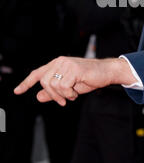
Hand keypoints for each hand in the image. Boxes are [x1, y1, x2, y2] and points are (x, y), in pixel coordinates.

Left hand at [14, 56, 134, 105]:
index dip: (26, 83)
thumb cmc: (89, 79)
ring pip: (53, 85)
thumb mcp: (69, 88)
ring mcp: (67, 64)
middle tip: (63, 101)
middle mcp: (60, 61)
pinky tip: (76, 92)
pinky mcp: (74, 69)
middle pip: (44, 81)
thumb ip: (54, 92)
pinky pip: (63, 86)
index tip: (17, 91)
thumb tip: (39, 97)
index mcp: (57, 64)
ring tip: (72, 95)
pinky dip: (69, 94)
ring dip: (62, 95)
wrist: (107, 73)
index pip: (38, 73)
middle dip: (52, 94)